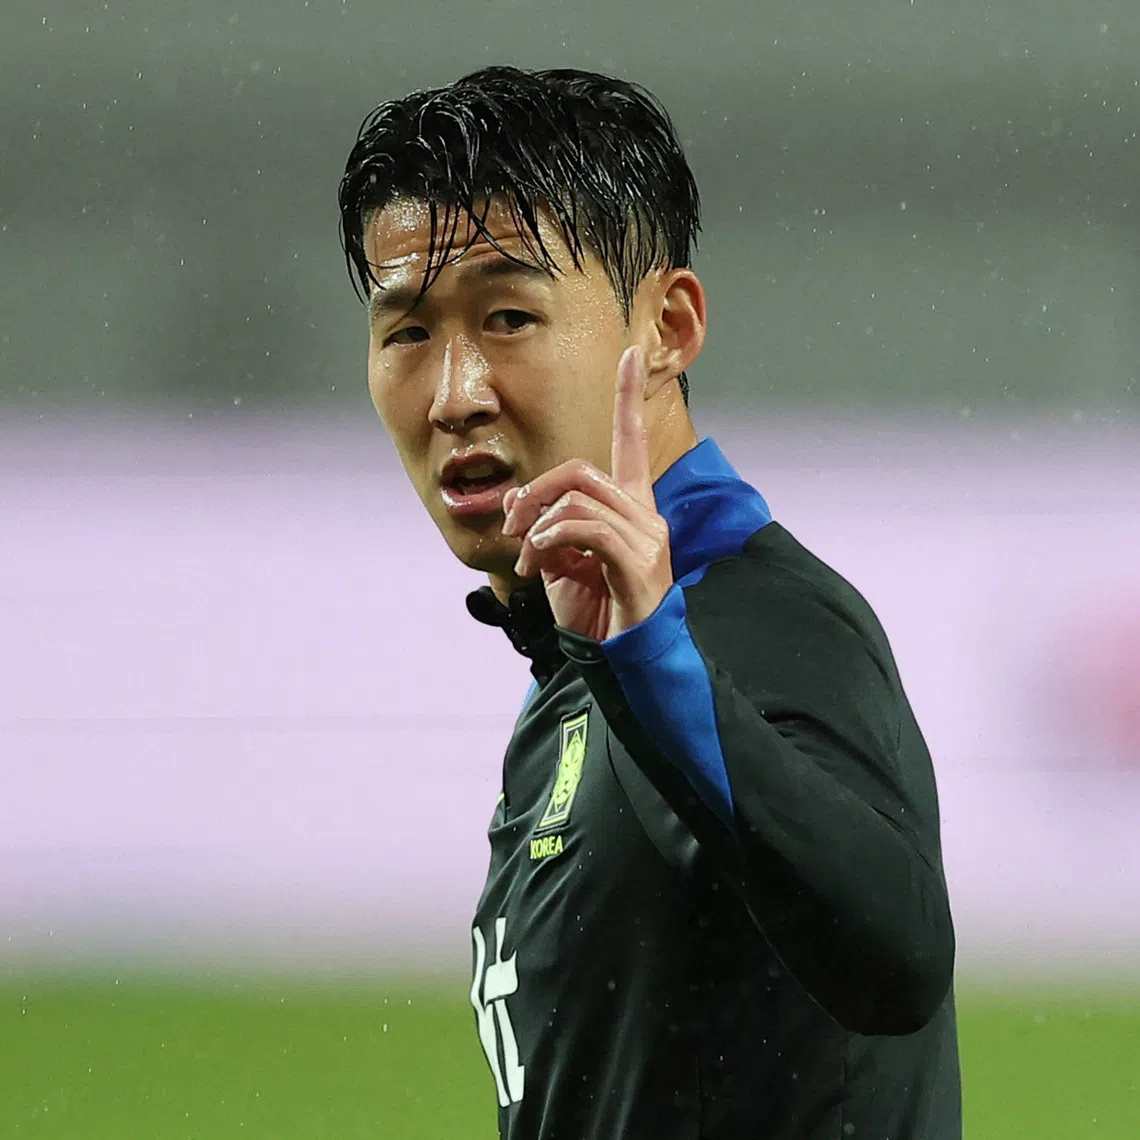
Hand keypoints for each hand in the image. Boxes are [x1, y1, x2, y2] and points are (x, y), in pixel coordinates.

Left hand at [500, 346, 673, 640]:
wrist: (625, 659)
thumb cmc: (598, 612)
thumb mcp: (559, 564)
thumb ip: (543, 526)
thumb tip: (516, 496)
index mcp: (630, 508)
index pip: (630, 441)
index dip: (628, 397)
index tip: (628, 353)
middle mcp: (644, 514)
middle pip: (580, 470)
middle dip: (535, 492)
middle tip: (513, 528)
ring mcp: (647, 536)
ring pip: (579, 497)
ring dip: (538, 525)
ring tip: (528, 561)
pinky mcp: (638, 561)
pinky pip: (586, 528)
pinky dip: (552, 538)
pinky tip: (540, 561)